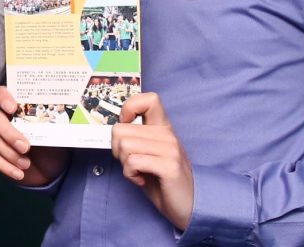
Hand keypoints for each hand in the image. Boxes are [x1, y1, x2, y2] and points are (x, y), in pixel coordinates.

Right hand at [0, 84, 68, 186]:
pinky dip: (5, 166)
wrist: (50, 169)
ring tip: (27, 164)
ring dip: (10, 153)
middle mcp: (3, 119)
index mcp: (17, 108)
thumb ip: (51, 124)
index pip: (0, 93)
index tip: (12, 108)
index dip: (2, 97)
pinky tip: (19, 173)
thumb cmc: (52, 144)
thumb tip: (61, 116)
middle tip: (25, 147)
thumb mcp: (56, 132)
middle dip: (9, 133)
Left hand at [112, 92, 194, 231]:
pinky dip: (130, 174)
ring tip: (139, 171)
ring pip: (124, 145)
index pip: (148, 99)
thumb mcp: (149, 153)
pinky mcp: (169, 166)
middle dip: (117, 150)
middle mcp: (168, 134)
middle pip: (120, 129)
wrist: (189, 205)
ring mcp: (170, 150)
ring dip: (124, 164)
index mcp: (163, 128)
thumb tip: (114, 129)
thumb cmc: (163, 180)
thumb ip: (135, 138)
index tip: (128, 126)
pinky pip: (133, 162)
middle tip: (132, 162)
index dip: (129, 108)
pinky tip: (142, 180)